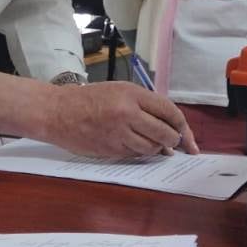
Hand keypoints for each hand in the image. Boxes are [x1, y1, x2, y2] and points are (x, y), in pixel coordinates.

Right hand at [42, 81, 198, 157]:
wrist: (57, 112)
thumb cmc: (88, 98)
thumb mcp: (119, 90)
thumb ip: (145, 106)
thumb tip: (169, 128)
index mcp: (132, 94)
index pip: (169, 112)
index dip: (183, 127)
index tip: (189, 138)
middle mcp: (128, 113)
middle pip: (165, 133)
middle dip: (173, 141)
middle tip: (174, 144)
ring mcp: (119, 133)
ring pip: (152, 148)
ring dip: (157, 149)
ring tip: (154, 145)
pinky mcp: (111, 149)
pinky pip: (136, 155)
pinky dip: (141, 153)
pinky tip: (137, 147)